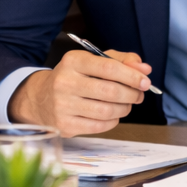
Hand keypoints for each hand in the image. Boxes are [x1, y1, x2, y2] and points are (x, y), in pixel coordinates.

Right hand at [9, 49, 152, 136]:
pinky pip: (99, 126)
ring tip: (126, 104)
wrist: (41, 98)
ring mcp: (63, 105)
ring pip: (107, 110)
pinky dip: (112, 121)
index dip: (132, 76)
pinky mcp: (65, 125)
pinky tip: (112, 114)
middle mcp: (65, 82)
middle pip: (110, 91)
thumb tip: (145, 69)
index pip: (109, 67)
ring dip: (124, 108)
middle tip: (138, 95)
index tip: (145, 81)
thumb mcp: (92, 61)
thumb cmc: (74, 78)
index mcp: (73, 61)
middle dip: (131, 94)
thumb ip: (120, 61)